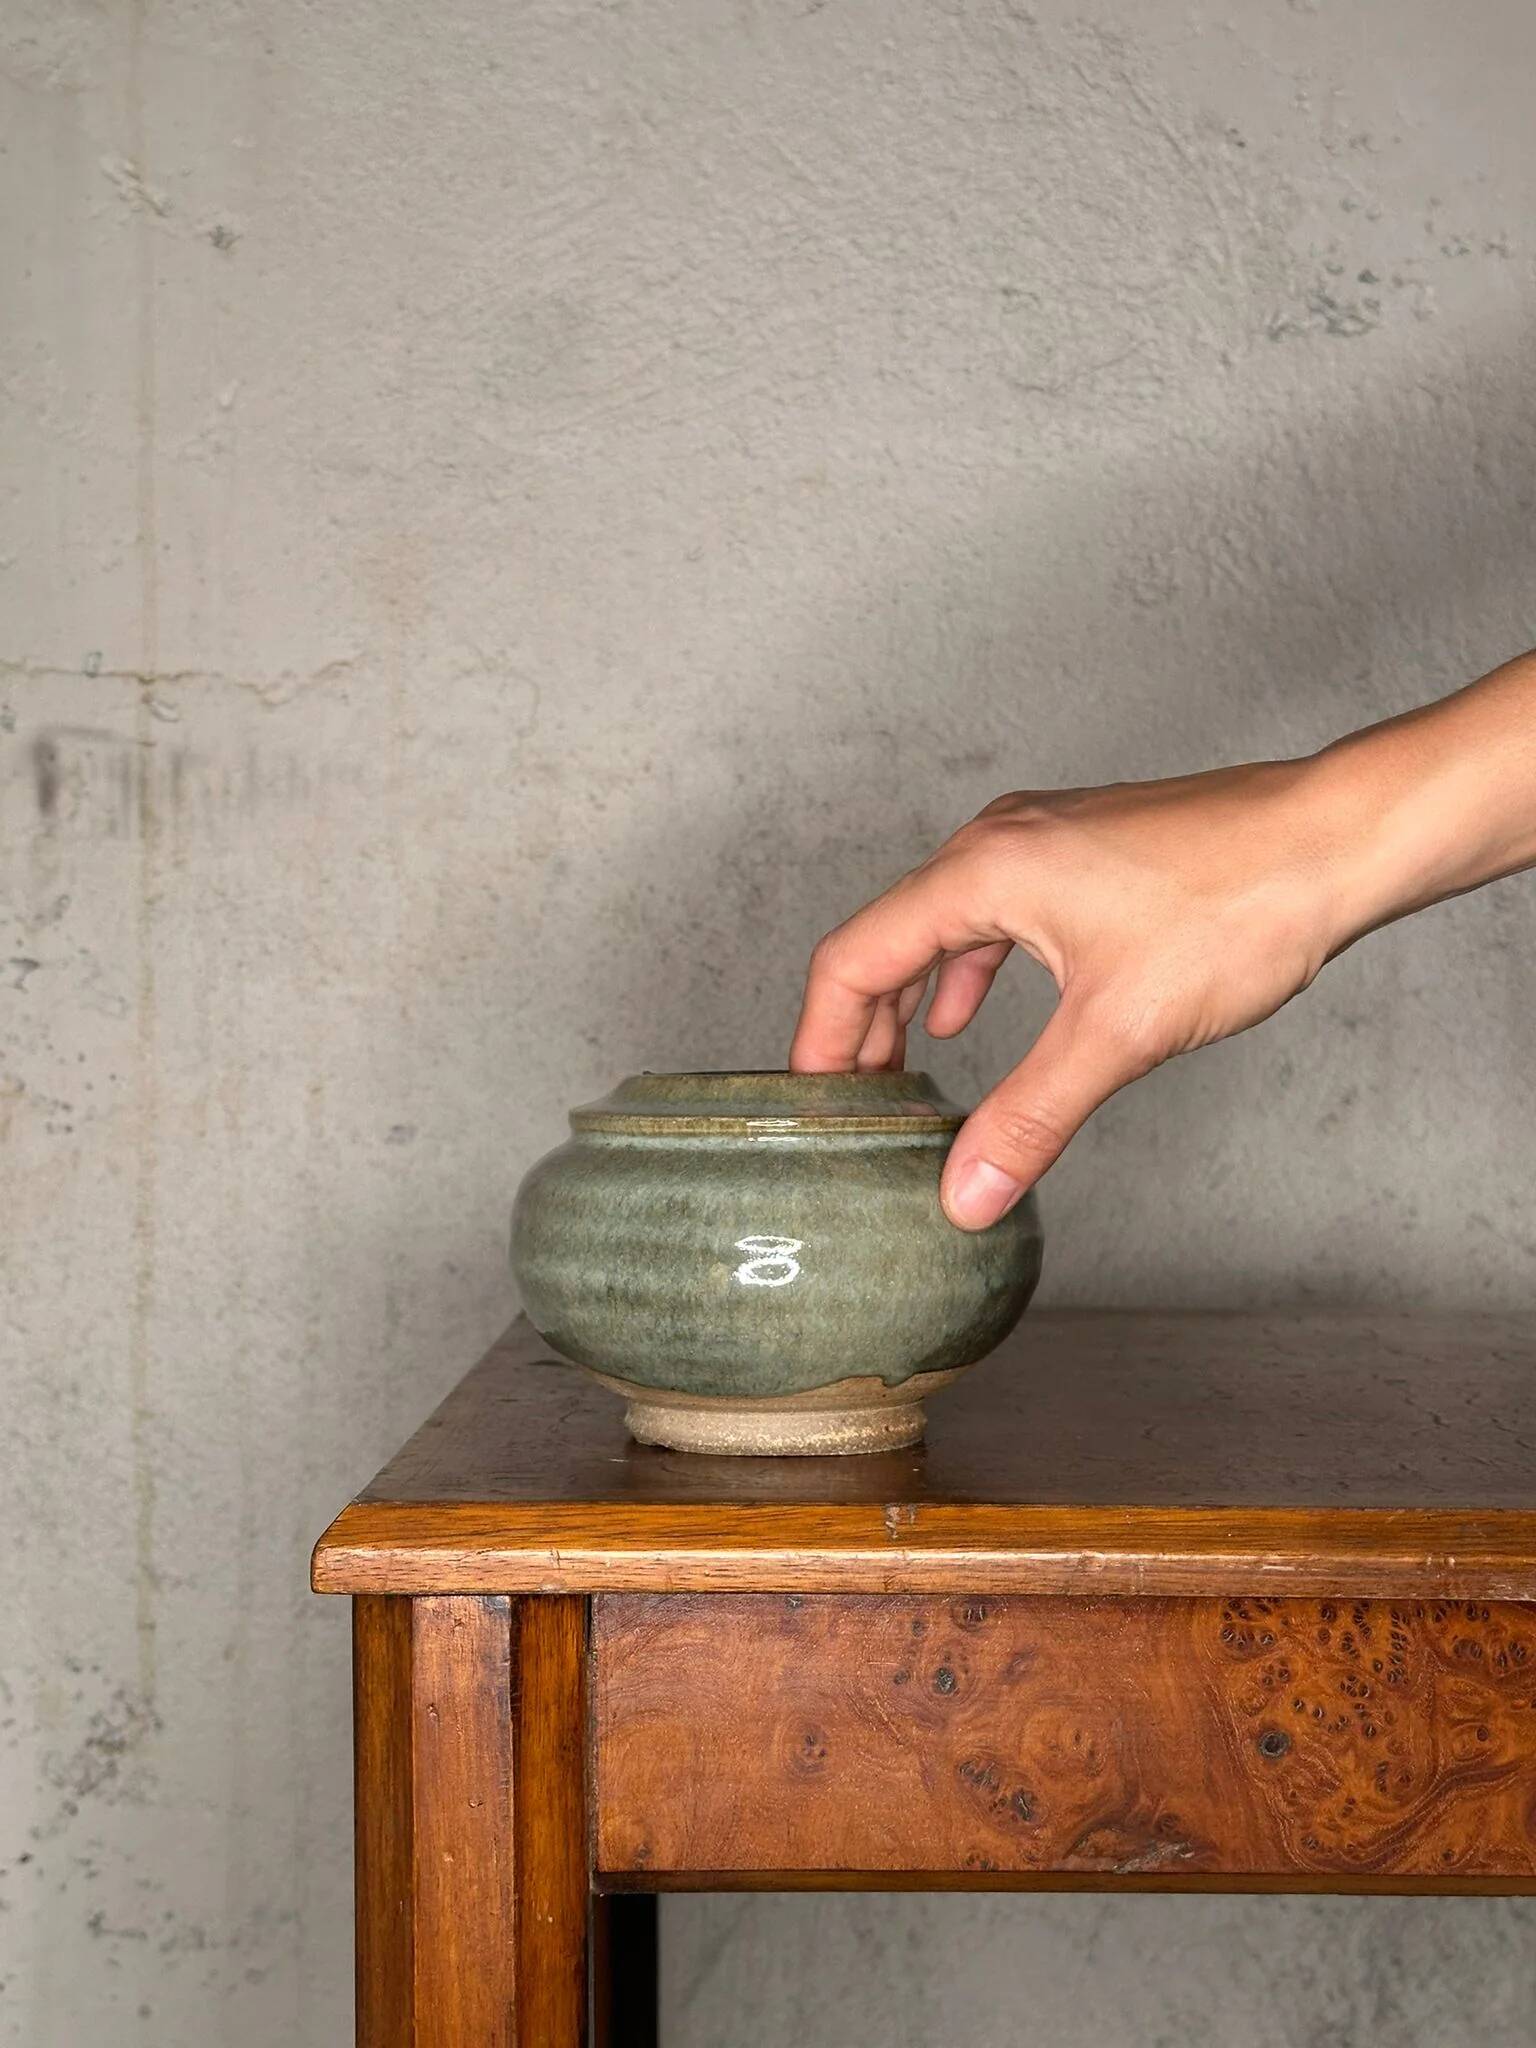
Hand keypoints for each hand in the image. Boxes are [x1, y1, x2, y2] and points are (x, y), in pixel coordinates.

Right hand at [791, 758, 1342, 1227]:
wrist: (1337, 840)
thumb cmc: (1238, 906)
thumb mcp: (1118, 1031)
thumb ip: (1030, 1116)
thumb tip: (964, 1192)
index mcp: (982, 870)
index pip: (853, 956)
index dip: (820, 1036)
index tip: (810, 1102)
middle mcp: (997, 842)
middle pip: (886, 936)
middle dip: (860, 1024)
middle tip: (849, 1103)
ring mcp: (1042, 839)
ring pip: (938, 923)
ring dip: (911, 998)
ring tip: (900, 1070)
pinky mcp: (1082, 852)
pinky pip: (989, 913)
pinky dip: (965, 970)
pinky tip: (971, 1014)